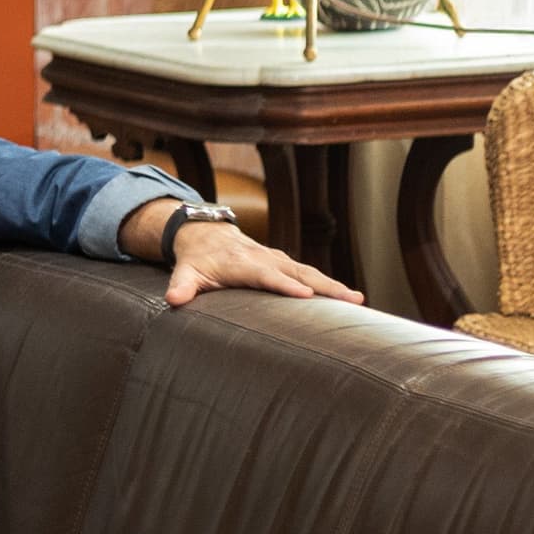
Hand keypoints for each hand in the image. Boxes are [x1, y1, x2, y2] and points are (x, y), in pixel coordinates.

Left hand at [163, 215, 362, 307]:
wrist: (205, 233)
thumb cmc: (197, 259)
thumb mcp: (186, 270)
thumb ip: (182, 285)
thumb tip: (174, 299)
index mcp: (242, 263)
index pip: (266, 275)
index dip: (285, 284)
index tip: (305, 295)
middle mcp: (265, 258)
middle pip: (298, 271)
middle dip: (324, 285)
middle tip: (350, 299)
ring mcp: (278, 259)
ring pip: (310, 271)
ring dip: (334, 286)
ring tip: (359, 300)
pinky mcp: (285, 263)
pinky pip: (311, 274)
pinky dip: (330, 285)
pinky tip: (351, 299)